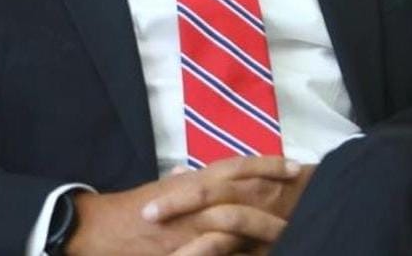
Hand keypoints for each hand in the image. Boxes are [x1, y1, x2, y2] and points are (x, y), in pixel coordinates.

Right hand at [65, 156, 301, 255]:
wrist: (108, 231)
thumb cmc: (137, 208)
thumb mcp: (165, 190)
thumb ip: (186, 184)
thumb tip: (194, 177)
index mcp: (195, 181)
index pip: (237, 167)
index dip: (266, 164)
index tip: (293, 165)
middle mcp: (198, 199)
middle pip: (244, 188)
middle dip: (275, 187)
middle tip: (304, 186)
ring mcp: (194, 226)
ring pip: (237, 220)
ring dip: (265, 224)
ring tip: (292, 226)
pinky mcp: (188, 251)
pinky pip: (222, 254)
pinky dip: (243, 255)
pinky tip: (262, 255)